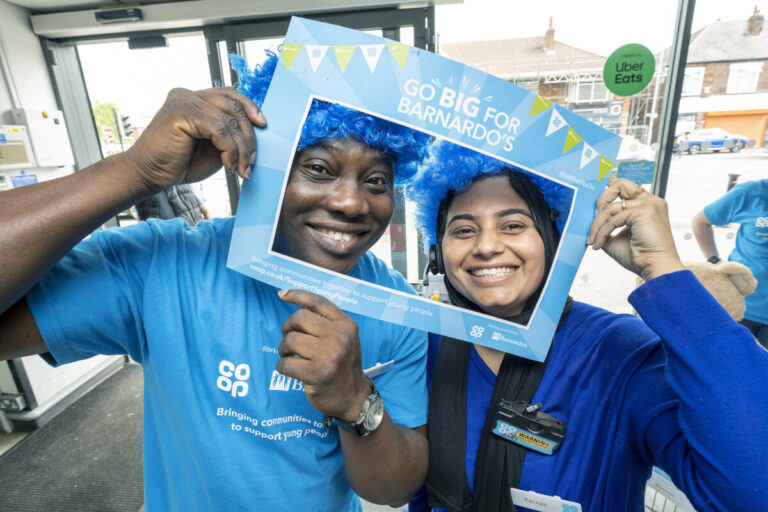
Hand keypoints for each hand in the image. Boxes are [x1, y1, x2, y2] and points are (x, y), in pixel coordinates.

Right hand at [123, 87, 265, 192]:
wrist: (150, 175)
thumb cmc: (180, 163)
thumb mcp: (213, 146)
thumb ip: (229, 134)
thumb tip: (257, 131)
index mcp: (195, 98)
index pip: (230, 94)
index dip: (250, 107)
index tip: (263, 125)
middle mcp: (188, 94)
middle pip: (233, 106)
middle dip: (248, 136)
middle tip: (251, 161)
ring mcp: (183, 101)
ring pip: (228, 120)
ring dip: (240, 148)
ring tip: (241, 169)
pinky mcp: (181, 113)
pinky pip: (218, 129)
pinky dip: (229, 149)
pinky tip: (228, 165)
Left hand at [277, 289, 370, 420]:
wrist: (353, 398)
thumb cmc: (342, 365)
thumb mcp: (343, 338)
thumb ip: (325, 322)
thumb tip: (295, 303)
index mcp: (346, 324)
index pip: (318, 302)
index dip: (297, 295)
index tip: (282, 294)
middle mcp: (340, 337)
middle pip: (299, 318)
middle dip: (287, 327)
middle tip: (289, 339)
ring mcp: (329, 356)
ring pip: (290, 340)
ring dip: (283, 349)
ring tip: (289, 356)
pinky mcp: (317, 374)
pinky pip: (286, 363)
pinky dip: (282, 366)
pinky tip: (289, 369)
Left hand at [587, 175, 683, 280]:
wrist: (655, 267)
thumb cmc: (640, 256)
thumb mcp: (616, 238)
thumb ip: (606, 225)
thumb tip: (590, 220)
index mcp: (647, 205)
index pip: (625, 186)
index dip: (609, 185)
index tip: (595, 186)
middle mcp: (651, 201)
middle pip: (618, 185)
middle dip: (600, 199)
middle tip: (592, 219)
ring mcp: (649, 204)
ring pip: (611, 206)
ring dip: (597, 225)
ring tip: (593, 240)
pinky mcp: (644, 212)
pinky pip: (613, 218)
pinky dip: (602, 231)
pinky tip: (599, 243)